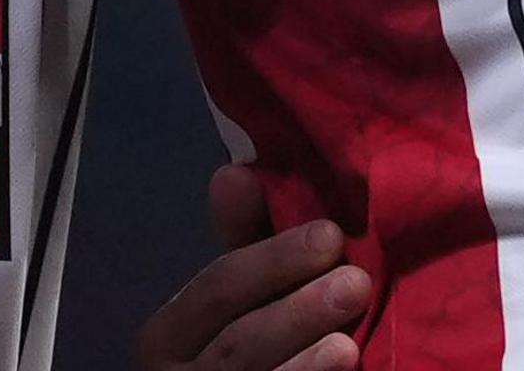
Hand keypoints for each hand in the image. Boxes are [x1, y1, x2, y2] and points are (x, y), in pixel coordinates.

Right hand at [136, 165, 371, 370]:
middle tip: (355, 285)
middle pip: (238, 343)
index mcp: (169, 333)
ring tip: (347, 344)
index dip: (272, 260)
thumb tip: (233, 172)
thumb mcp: (241, 294)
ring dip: (304, 362)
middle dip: (296, 312)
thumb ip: (244, 239)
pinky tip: (344, 367)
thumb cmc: (245, 340)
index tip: (330, 236)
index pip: (218, 288)